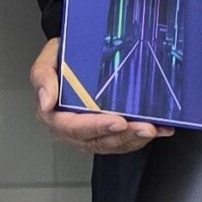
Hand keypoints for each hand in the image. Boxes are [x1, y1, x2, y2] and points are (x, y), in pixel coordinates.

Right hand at [31, 36, 173, 155]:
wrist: (73, 57)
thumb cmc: (61, 58)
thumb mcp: (47, 59)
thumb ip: (43, 77)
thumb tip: (46, 101)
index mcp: (53, 114)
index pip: (74, 127)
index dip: (97, 127)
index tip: (118, 121)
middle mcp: (71, 130)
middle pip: (97, 140)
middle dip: (123, 135)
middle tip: (144, 127)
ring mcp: (89, 134)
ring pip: (113, 144)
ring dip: (135, 139)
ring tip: (154, 129)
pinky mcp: (105, 133)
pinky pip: (123, 141)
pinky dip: (141, 137)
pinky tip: (159, 130)